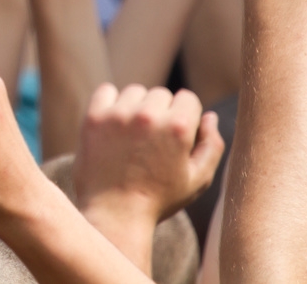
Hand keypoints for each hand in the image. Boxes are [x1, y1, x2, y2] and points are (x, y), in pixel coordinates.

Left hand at [75, 83, 223, 225]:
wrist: (115, 214)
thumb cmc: (160, 200)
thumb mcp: (198, 180)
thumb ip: (212, 145)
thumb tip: (209, 116)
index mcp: (178, 128)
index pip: (188, 98)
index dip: (186, 117)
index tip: (176, 136)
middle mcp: (149, 115)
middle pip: (162, 95)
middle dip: (162, 113)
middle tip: (153, 141)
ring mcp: (119, 114)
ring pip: (135, 92)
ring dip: (137, 107)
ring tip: (134, 136)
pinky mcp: (94, 117)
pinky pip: (107, 91)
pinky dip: (111, 103)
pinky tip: (114, 124)